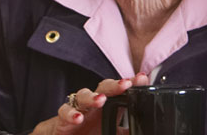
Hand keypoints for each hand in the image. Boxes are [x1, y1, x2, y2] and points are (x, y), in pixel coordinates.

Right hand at [30, 73, 152, 134]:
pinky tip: (78, 118)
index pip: (120, 90)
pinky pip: (65, 111)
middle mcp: (93, 104)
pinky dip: (71, 114)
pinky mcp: (63, 119)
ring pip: (83, 95)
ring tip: (101, 100)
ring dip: (92, 96)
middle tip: (125, 85)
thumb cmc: (91, 134)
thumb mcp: (113, 134)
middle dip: (114, 85)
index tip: (142, 78)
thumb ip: (127, 132)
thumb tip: (143, 130)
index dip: (131, 83)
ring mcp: (78, 109)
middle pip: (103, 88)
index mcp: (108, 106)